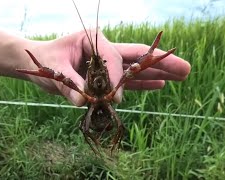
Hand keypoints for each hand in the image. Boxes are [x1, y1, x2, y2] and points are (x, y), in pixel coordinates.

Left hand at [21, 30, 190, 105]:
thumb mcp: (53, 69)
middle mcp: (105, 50)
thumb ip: (70, 85)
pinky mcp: (106, 78)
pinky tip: (160, 85)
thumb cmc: (44, 60)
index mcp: (93, 40)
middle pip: (137, 56)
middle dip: (161, 63)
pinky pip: (128, 81)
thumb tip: (85, 102)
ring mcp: (108, 64)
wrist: (38, 63)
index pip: (114, 57)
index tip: (114, 96)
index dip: (118, 77)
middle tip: (186, 69)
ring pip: (137, 69)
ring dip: (159, 74)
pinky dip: (143, 84)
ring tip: (181, 76)